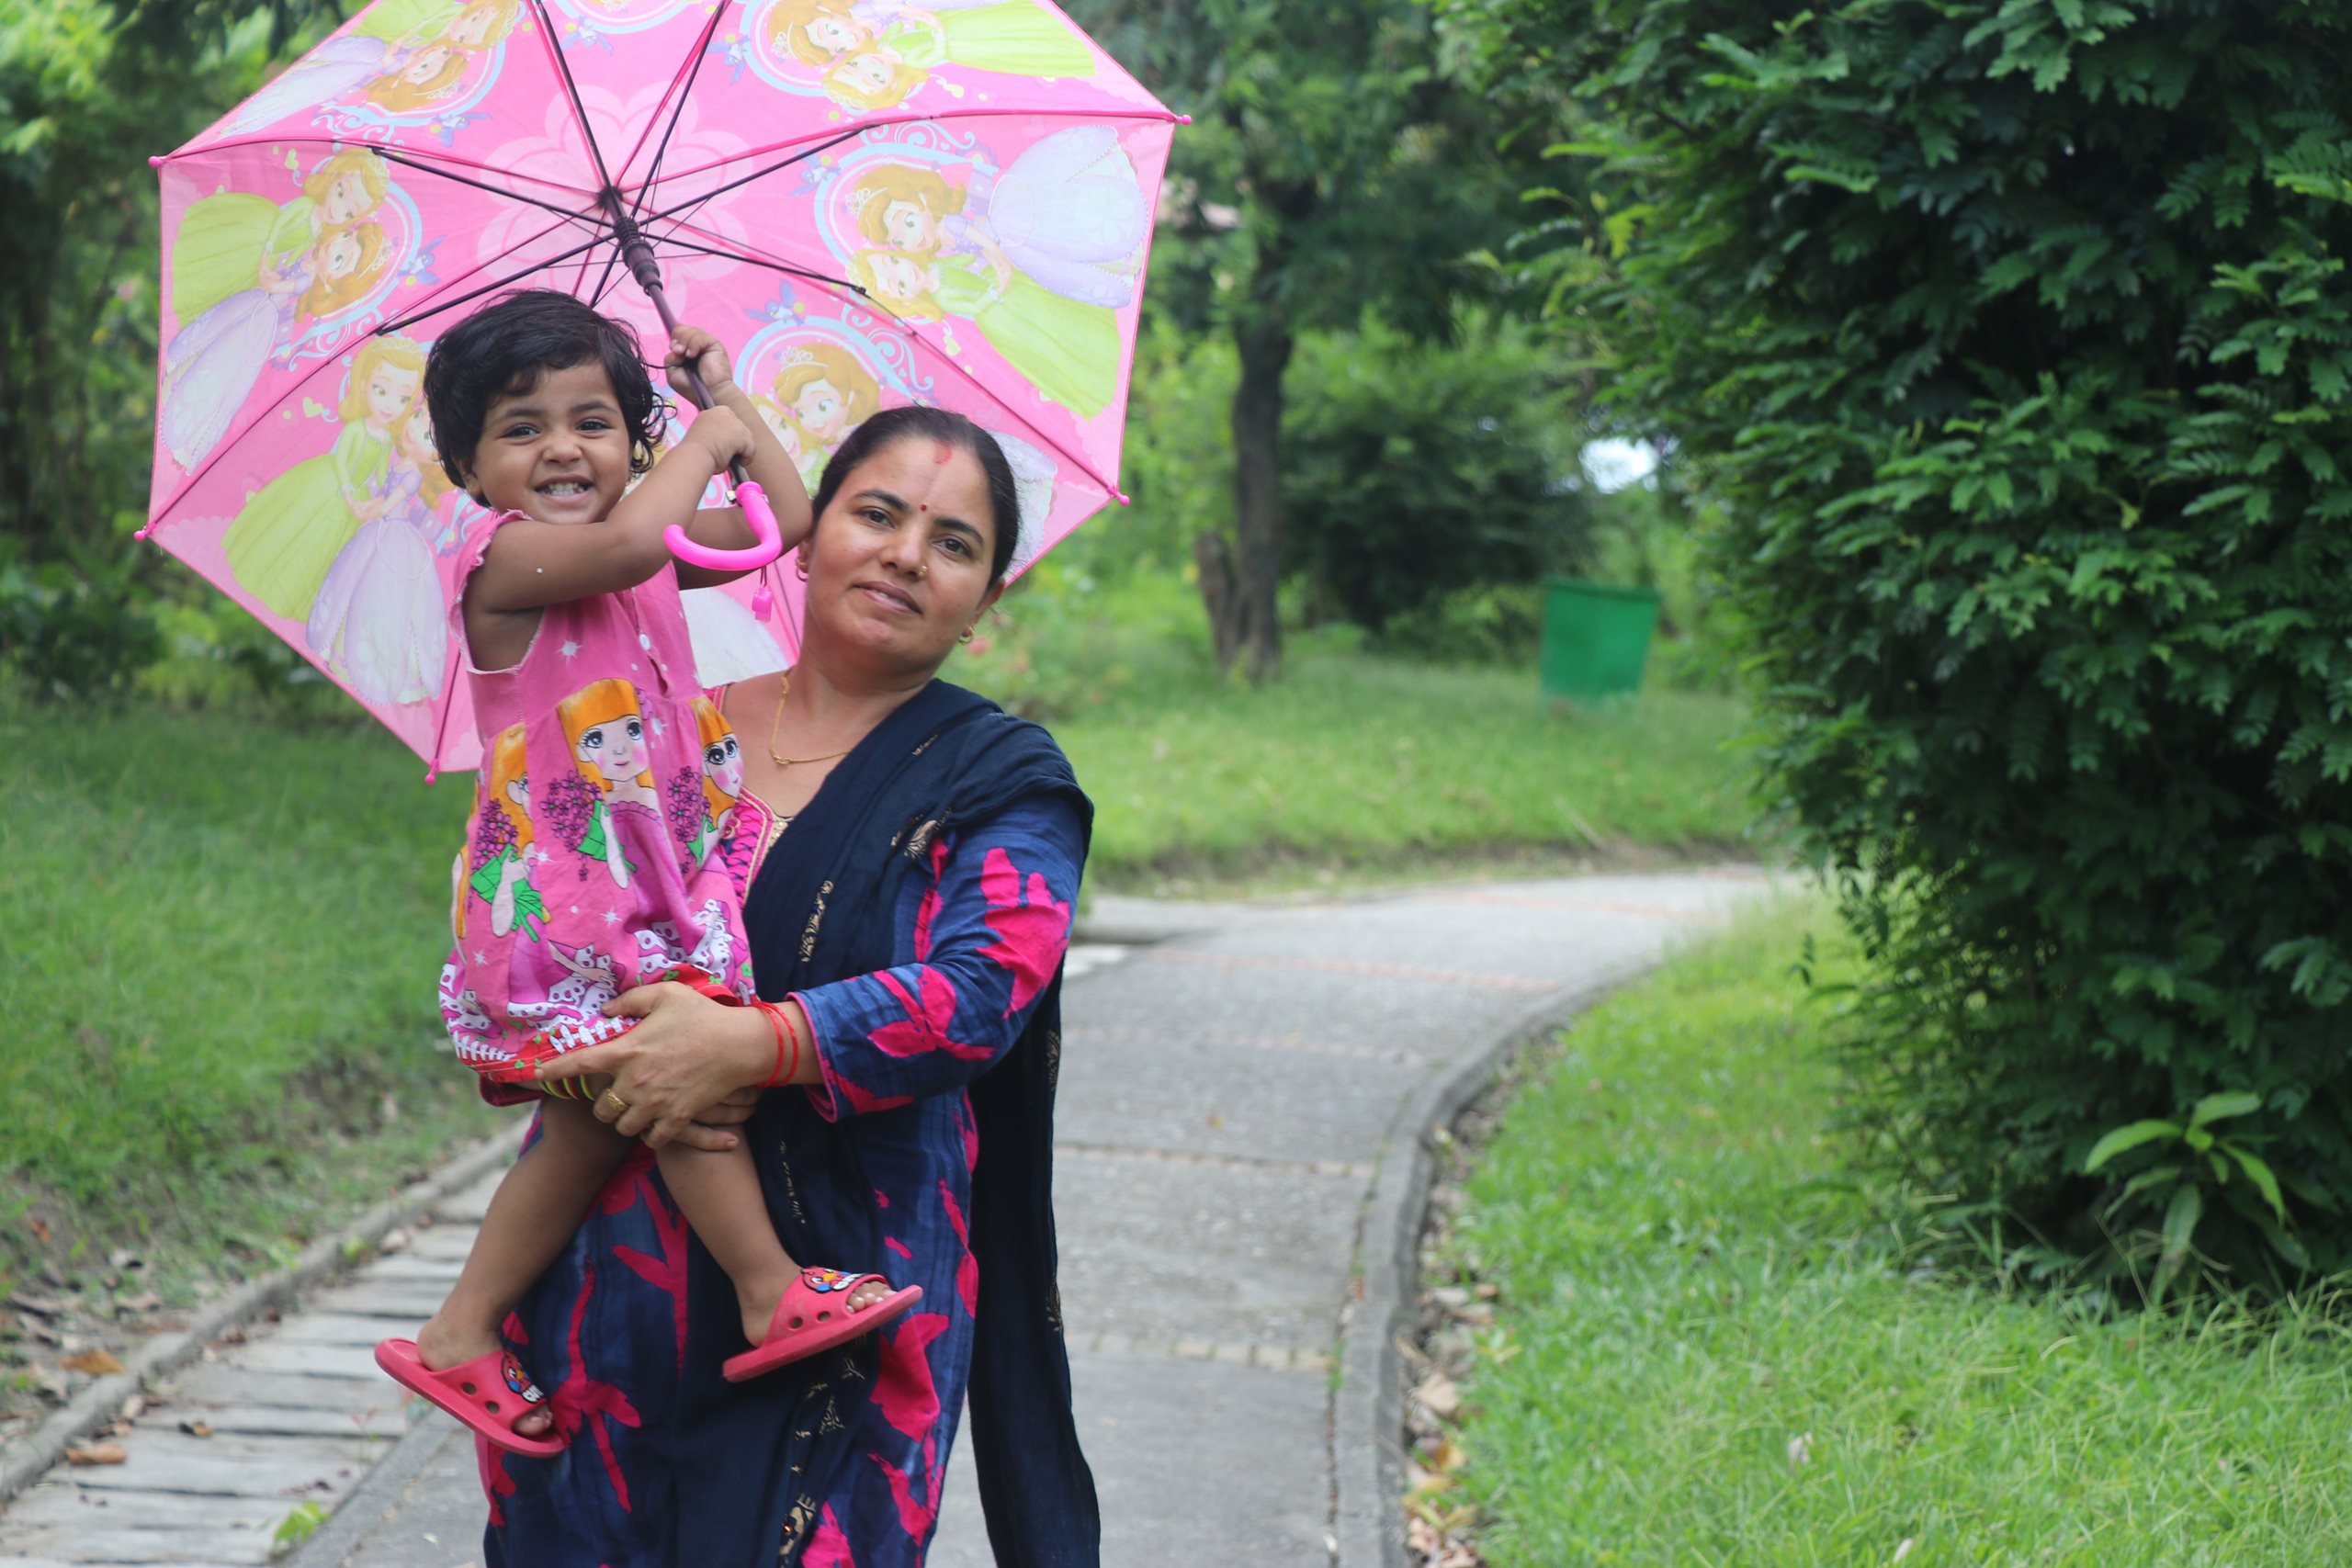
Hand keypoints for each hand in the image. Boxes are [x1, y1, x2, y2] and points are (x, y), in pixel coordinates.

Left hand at [532, 981, 766, 1147]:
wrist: (740, 1045)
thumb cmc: (703, 1016)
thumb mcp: (667, 995)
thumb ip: (630, 1000)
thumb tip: (606, 1010)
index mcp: (629, 1050)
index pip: (581, 1063)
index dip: (555, 1071)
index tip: (538, 1075)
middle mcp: (636, 1081)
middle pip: (601, 1107)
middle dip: (603, 1103)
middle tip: (614, 1094)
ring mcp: (656, 1103)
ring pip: (623, 1126)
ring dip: (625, 1120)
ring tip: (634, 1110)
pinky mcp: (677, 1118)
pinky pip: (652, 1139)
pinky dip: (650, 1134)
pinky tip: (655, 1123)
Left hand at [666, 324, 736, 401]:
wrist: (708, 394)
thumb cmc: (692, 387)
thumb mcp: (673, 373)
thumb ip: (670, 358)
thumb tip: (676, 347)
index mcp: (685, 350)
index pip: (677, 333)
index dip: (674, 339)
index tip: (674, 351)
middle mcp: (695, 345)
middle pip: (682, 328)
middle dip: (678, 339)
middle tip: (678, 352)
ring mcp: (705, 344)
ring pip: (691, 331)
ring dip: (685, 342)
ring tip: (687, 356)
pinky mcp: (714, 344)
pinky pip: (701, 337)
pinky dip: (694, 344)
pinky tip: (693, 355)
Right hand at [682, 404, 756, 474]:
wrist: (694, 455)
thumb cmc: (695, 451)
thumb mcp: (704, 436)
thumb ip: (716, 434)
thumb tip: (726, 445)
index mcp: (712, 411)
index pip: (728, 420)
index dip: (728, 433)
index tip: (724, 443)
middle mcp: (725, 412)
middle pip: (739, 428)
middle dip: (737, 441)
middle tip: (731, 454)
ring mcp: (735, 423)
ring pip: (747, 438)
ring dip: (742, 449)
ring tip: (733, 459)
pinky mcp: (742, 435)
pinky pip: (751, 448)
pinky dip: (746, 457)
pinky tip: (739, 463)